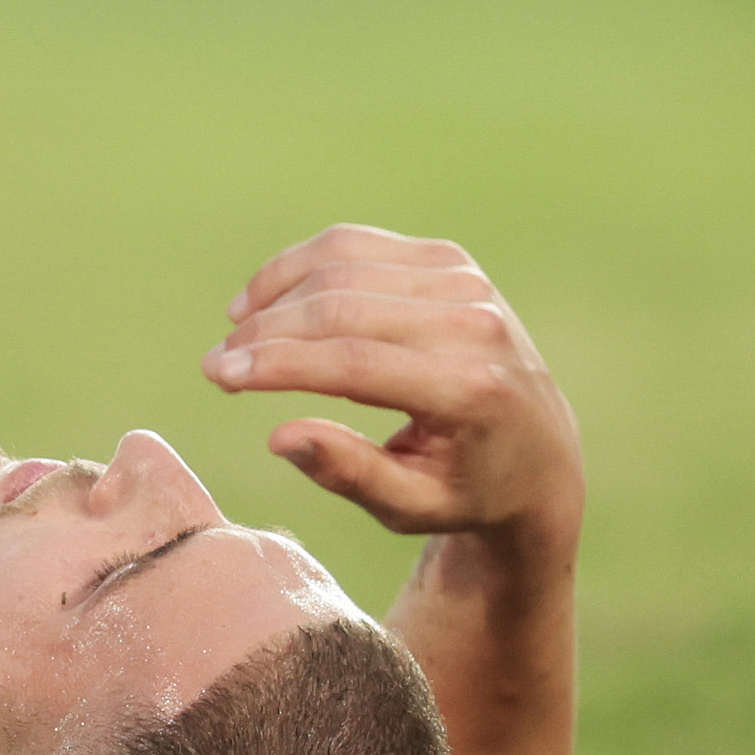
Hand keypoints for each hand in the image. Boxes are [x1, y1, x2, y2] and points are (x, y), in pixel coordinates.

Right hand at [202, 224, 583, 541]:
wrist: (540, 454)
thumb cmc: (463, 493)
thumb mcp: (409, 508)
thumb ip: (348, 474)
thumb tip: (279, 436)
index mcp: (468, 389)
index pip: (353, 362)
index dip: (276, 364)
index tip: (217, 373)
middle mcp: (475, 324)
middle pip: (341, 306)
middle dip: (265, 331)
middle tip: (214, 364)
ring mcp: (467, 283)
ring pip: (344, 265)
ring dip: (276, 293)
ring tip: (234, 329)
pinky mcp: (452, 262)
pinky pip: (359, 247)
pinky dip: (302, 266)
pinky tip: (265, 298)